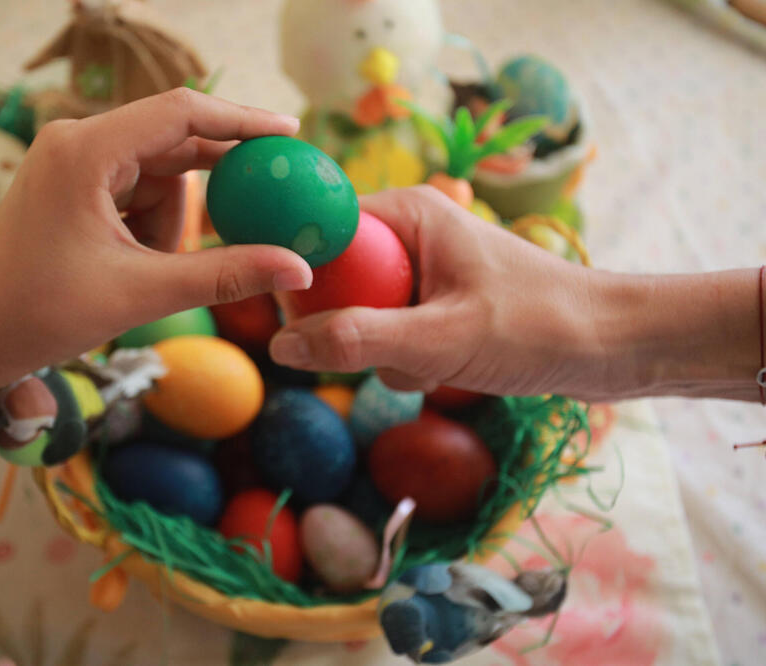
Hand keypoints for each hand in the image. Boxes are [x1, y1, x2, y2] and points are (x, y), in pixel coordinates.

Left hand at [0, 89, 311, 407]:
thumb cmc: (41, 314)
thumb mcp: (142, 294)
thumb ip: (226, 274)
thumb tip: (297, 266)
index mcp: (84, 151)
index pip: (181, 113)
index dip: (241, 120)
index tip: (289, 134)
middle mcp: (76, 141)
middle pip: (173, 148)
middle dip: (201, 197)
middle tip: (252, 215)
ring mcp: (72, 160)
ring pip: (158, 178)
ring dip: (166, 228)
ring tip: (140, 274)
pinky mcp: (73, 182)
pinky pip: (135, 193)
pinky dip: (147, 230)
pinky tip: (129, 265)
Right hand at [269, 185, 760, 401]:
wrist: (612, 347)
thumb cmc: (536, 327)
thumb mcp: (439, 339)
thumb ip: (357, 340)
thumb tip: (280, 345)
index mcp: (406, 213)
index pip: (319, 227)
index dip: (297, 271)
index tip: (291, 318)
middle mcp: (408, 235)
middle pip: (335, 279)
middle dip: (350, 325)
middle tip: (382, 349)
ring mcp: (422, 273)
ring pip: (359, 315)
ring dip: (381, 352)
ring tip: (430, 362)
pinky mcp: (435, 306)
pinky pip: (389, 334)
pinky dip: (405, 361)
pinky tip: (442, 371)